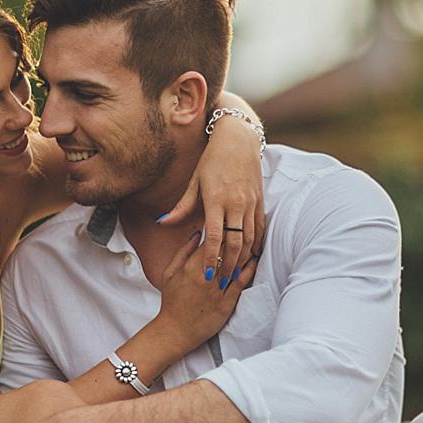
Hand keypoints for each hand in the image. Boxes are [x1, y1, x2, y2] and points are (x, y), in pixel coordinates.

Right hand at [154, 230, 259, 347]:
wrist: (175, 331)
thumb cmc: (172, 301)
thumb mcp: (170, 273)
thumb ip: (183, 251)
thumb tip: (196, 232)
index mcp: (191, 266)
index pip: (211, 239)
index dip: (220, 226)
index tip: (227, 217)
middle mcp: (206, 276)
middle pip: (225, 249)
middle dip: (235, 234)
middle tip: (243, 222)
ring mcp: (217, 290)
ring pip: (235, 264)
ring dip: (245, 250)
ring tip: (252, 238)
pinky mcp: (226, 303)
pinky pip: (241, 282)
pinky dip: (249, 269)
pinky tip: (254, 260)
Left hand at [163, 113, 264, 285]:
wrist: (238, 140)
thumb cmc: (212, 160)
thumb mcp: (195, 182)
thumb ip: (181, 206)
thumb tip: (162, 222)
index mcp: (217, 199)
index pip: (214, 236)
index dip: (210, 258)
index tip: (206, 274)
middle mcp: (236, 203)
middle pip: (235, 243)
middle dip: (228, 265)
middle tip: (221, 283)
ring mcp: (250, 203)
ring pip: (250, 239)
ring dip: (243, 259)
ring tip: (234, 275)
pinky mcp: (259, 202)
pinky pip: (260, 228)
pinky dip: (256, 245)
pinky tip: (251, 257)